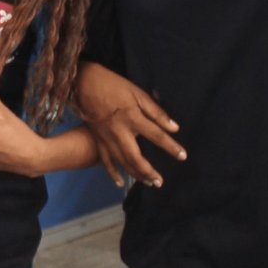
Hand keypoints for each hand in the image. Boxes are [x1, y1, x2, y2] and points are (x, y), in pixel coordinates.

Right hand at [73, 62, 183, 186]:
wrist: (84, 84)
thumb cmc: (114, 86)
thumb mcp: (138, 93)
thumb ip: (156, 112)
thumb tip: (174, 127)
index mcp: (132, 118)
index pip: (156, 135)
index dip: (170, 147)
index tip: (182, 156)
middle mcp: (119, 132)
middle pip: (136, 157)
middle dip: (148, 172)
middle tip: (160, 182)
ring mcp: (107, 138)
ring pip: (122, 162)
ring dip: (135, 175)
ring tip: (148, 183)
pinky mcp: (98, 140)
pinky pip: (105, 161)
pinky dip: (113, 173)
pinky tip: (120, 183)